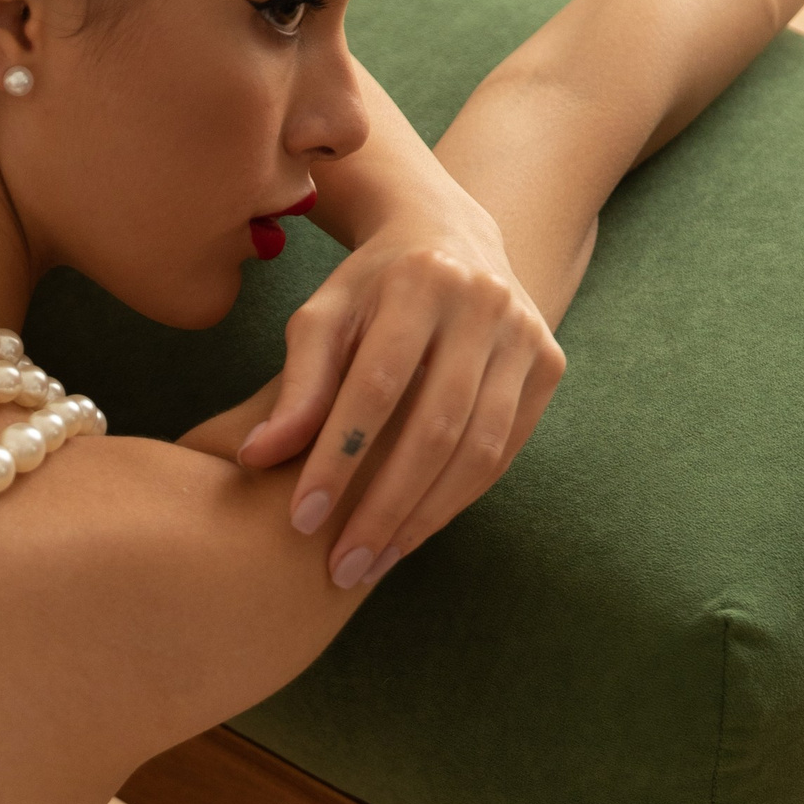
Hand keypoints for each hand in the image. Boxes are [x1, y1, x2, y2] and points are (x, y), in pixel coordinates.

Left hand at [236, 197, 565, 588]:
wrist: (446, 236)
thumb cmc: (367, 290)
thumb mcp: (322, 319)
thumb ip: (295, 386)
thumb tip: (255, 456)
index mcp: (420, 280)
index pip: (375, 387)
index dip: (338, 458)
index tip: (301, 520)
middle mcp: (485, 303)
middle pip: (434, 427)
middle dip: (383, 507)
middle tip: (341, 567)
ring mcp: (527, 334)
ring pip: (478, 448)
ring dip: (423, 517)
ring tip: (372, 564)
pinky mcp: (549, 364)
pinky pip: (505, 450)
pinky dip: (458, 498)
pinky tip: (413, 533)